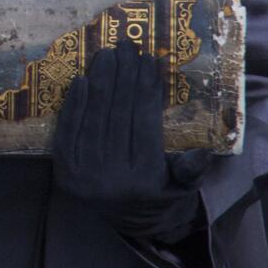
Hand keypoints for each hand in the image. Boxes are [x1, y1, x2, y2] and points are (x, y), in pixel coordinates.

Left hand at [52, 45, 208, 243]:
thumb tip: (203, 152)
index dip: (147, 88)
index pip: (145, 123)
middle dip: (123, 76)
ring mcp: (83, 173)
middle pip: (118, 115)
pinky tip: (83, 78)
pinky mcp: (63, 168)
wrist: (125, 220)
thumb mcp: (182, 187)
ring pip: (93, 117)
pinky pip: (68, 128)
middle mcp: (111, 178)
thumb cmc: (160, 193)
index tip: (150, 60)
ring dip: (100, 81)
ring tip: (107, 54)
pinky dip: (75, 102)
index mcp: (144, 180)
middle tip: (127, 47)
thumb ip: (190, 170)